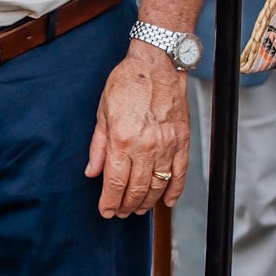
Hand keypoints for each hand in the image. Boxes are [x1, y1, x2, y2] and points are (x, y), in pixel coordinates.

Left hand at [85, 42, 191, 216]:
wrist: (158, 63)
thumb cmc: (128, 82)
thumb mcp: (103, 112)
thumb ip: (98, 146)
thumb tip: (92, 172)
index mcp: (122, 140)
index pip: (115, 183)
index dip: (109, 203)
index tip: (106, 211)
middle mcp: (146, 147)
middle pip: (137, 189)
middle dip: (126, 206)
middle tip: (121, 212)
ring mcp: (167, 145)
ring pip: (158, 185)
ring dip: (147, 202)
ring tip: (138, 209)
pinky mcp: (183, 140)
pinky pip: (180, 173)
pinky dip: (175, 190)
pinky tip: (168, 201)